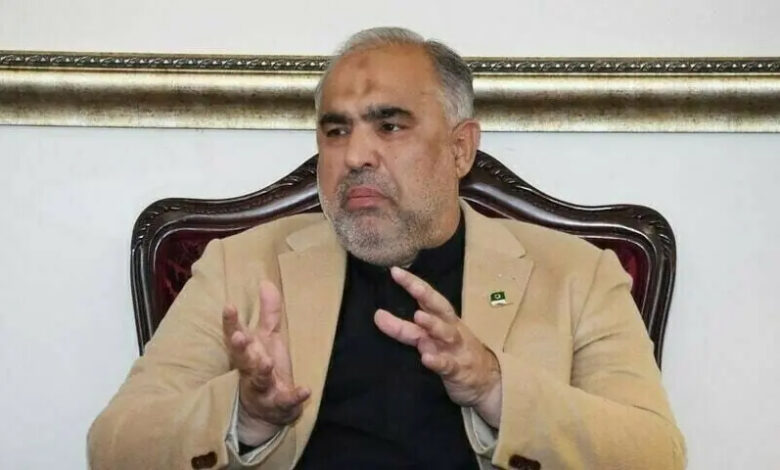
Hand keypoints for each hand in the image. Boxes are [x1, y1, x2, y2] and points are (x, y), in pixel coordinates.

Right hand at [222, 281, 309, 445]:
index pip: (235, 336)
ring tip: (266, 362)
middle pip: (242, 359)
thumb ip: (268, 313)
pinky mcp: (279, 404)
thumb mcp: (267, 339)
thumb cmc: (264, 367)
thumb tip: (266, 282)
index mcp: (247, 353)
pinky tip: (305, 390)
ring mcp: (263, 389)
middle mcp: (250, 371)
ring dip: (261, 371)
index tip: (229, 306)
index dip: (231, 322)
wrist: (268, 411)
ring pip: (259, 380)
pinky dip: (295, 396)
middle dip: (239, 348)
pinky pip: (286, 401)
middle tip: (239, 337)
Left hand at [374, 267, 501, 426]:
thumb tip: (378, 316)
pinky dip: (437, 360)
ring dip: (433, 324)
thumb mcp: (431, 339)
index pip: (428, 297)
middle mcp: (450, 329)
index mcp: (444, 319)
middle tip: (411, 284)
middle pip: (439, 308)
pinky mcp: (458, 370)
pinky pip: (448, 364)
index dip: (413, 283)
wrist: (487, 381)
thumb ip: (405, 329)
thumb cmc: (455, 353)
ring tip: (418, 316)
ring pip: (446, 333)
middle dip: (425, 294)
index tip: (394, 271)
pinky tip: (426, 358)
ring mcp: (456, 349)